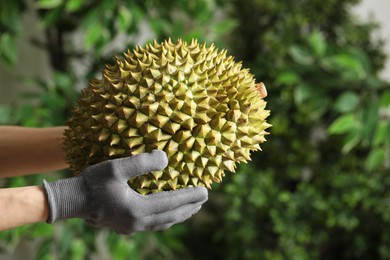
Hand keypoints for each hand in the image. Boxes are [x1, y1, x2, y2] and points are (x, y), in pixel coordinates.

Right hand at [43, 150, 207, 234]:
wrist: (71, 200)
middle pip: (171, 216)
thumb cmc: (92, 182)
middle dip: (189, 207)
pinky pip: (153, 225)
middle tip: (203, 199)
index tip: (205, 191)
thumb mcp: (116, 168)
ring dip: (179, 215)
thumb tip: (165, 158)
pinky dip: (166, 218)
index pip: (172, 203)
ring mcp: (131, 227)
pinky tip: (167, 213)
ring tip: (191, 208)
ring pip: (163, 223)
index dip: (190, 196)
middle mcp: (137, 222)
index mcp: (138, 209)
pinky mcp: (125, 227)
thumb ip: (142, 163)